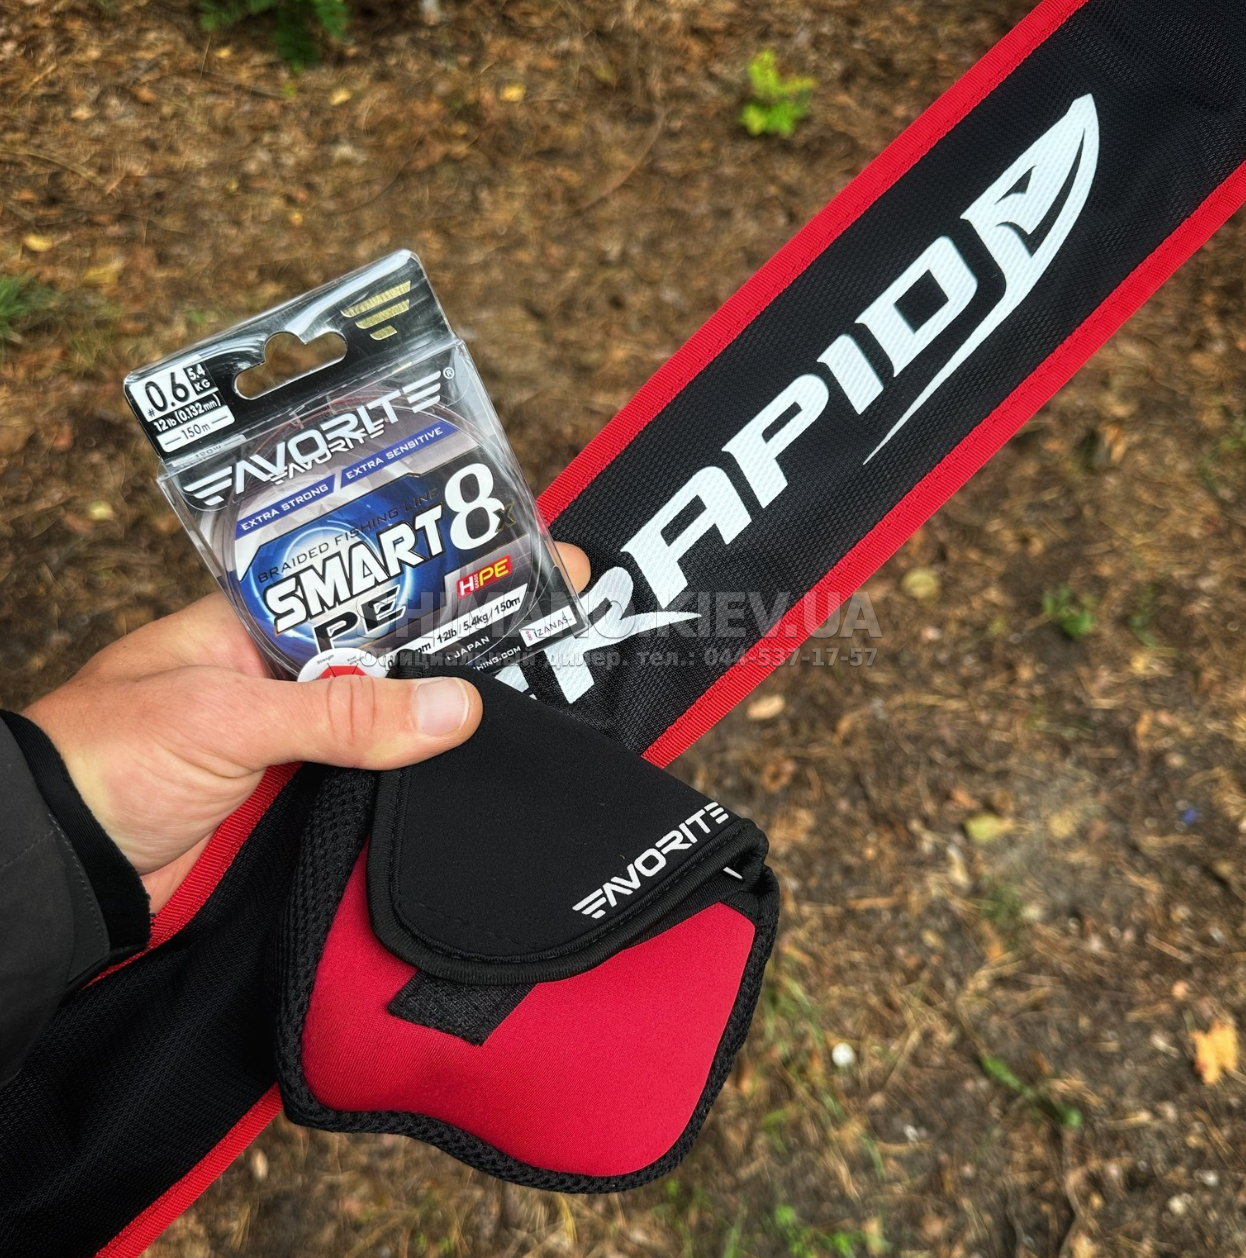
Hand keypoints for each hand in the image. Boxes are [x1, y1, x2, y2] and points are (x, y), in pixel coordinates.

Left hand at [24, 544, 589, 911]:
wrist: (55, 869)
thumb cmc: (105, 761)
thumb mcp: (226, 718)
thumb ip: (341, 714)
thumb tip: (455, 708)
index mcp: (255, 618)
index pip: (368, 579)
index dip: (440, 571)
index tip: (514, 558)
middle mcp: (281, 666)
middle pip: (391, 645)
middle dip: (465, 633)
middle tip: (557, 615)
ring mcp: (293, 728)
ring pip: (390, 710)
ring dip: (450, 705)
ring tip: (543, 682)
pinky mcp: (298, 789)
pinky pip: (374, 769)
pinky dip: (420, 768)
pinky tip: (475, 759)